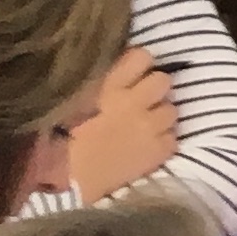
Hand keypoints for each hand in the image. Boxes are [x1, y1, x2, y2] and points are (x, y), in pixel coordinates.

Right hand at [67, 48, 180, 199]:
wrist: (69, 179)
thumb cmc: (62, 137)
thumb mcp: (74, 99)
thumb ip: (99, 82)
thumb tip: (116, 67)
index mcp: (108, 85)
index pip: (142, 56)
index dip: (141, 63)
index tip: (134, 73)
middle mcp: (134, 102)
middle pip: (164, 80)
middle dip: (155, 89)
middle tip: (141, 101)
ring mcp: (150, 127)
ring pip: (172, 109)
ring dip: (160, 115)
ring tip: (143, 126)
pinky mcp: (160, 151)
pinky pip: (173, 137)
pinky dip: (163, 140)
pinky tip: (146, 145)